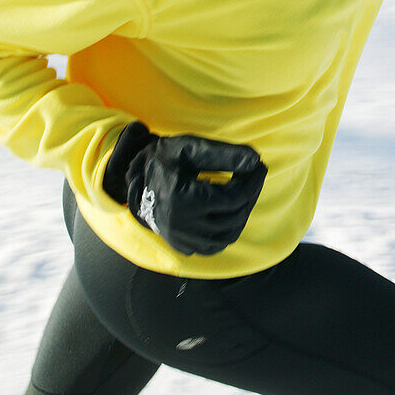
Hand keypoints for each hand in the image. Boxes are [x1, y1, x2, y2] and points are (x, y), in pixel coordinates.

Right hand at [102, 121, 266, 254]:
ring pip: (227, 236)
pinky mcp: (180, 246)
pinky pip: (213, 246)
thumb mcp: (191, 147)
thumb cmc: (165, 158)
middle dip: (251, 194)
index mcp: (183, 198)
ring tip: (243, 193)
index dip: (254, 181)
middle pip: (235, 217)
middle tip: (253, 175)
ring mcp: (180, 239)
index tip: (260, 165)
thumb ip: (224, 153)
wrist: (135, 178)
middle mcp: (181, 224)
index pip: (235, 197)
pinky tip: (228, 211)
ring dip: (242, 214)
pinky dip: (227, 231)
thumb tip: (255, 160)